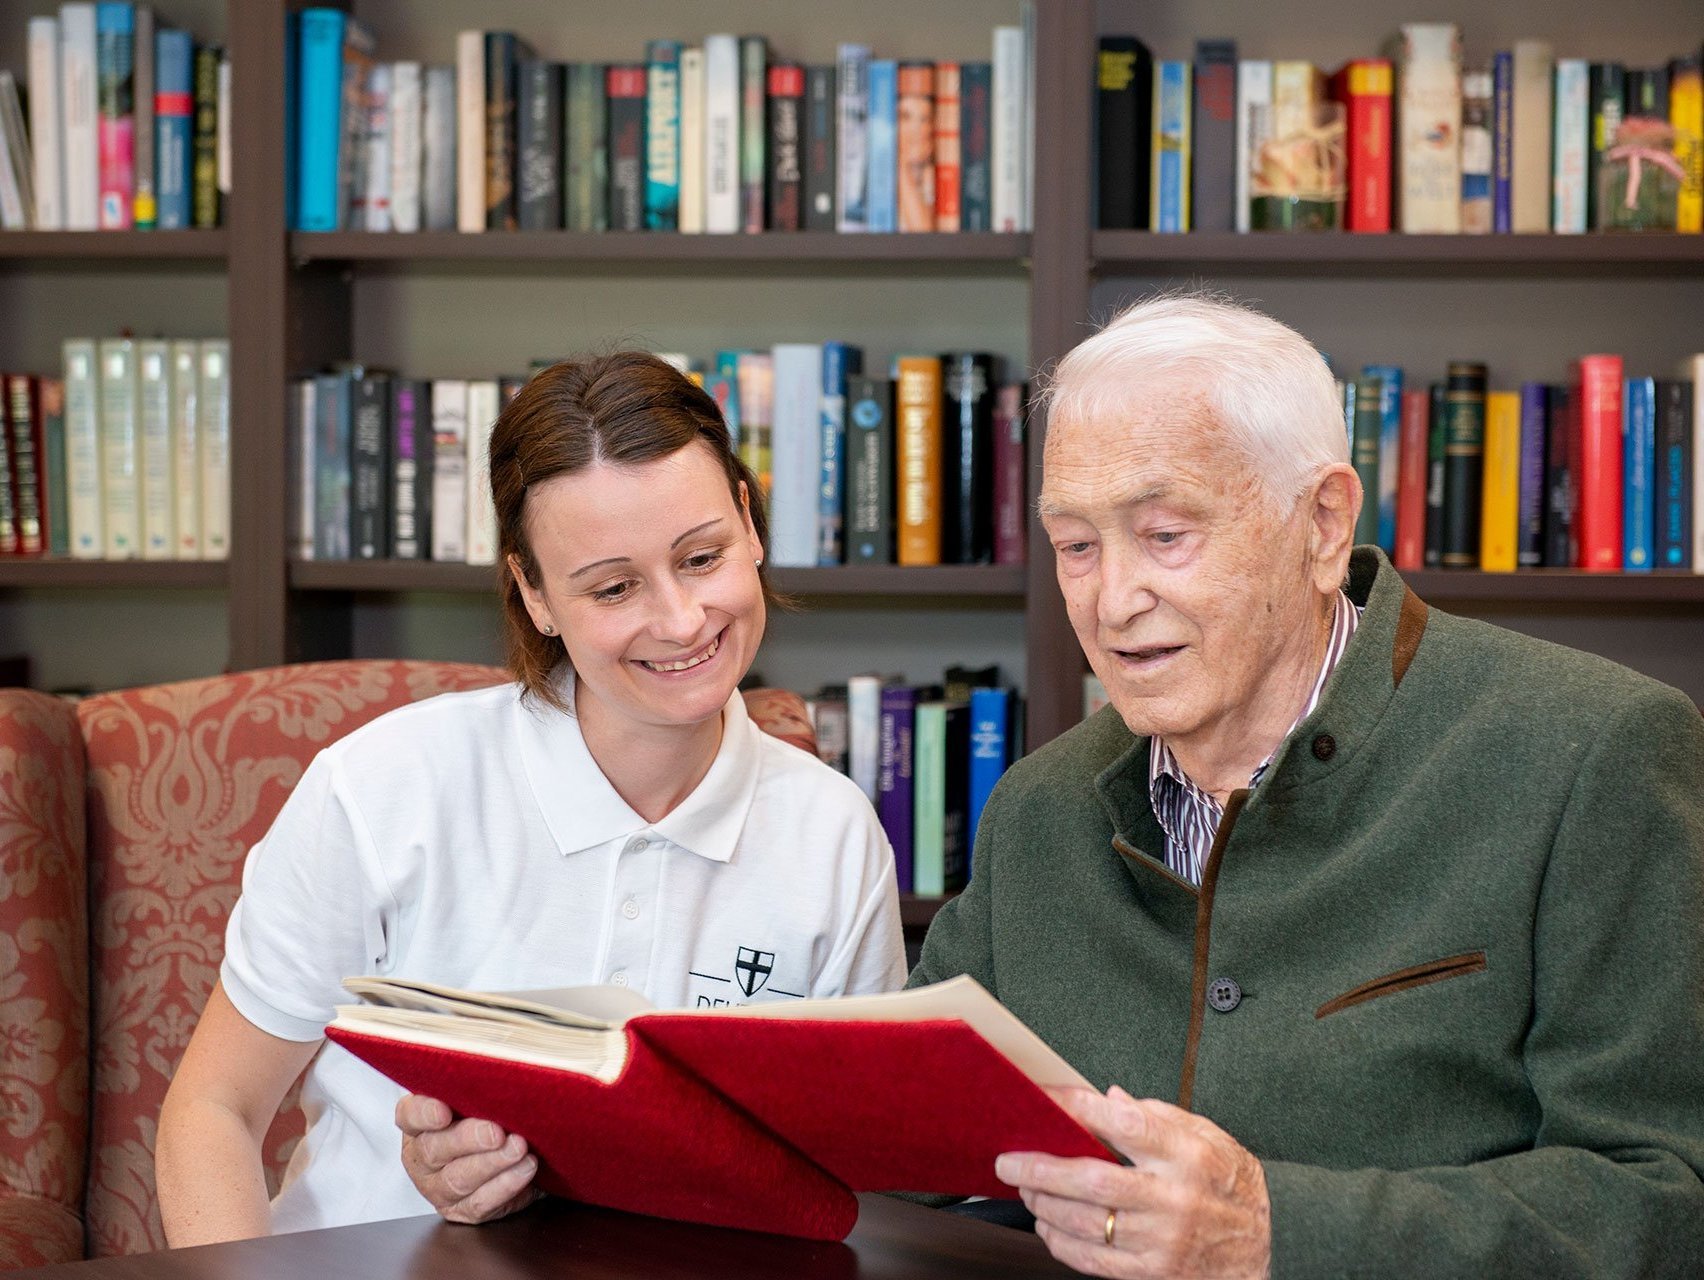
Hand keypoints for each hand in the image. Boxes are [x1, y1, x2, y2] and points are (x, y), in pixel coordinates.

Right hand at [396, 1094, 542, 1223]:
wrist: (509, 1152)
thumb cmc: (490, 1113)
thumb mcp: (480, 1095)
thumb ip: (479, 1084)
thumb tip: (501, 1064)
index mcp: (418, 1123)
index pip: (410, 1115)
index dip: (424, 1113)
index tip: (444, 1111)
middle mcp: (422, 1157)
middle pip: (434, 1149)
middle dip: (468, 1139)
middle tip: (496, 1132)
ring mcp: (439, 1188)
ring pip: (458, 1179)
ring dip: (492, 1163)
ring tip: (519, 1148)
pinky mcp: (463, 1210)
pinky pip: (480, 1203)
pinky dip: (506, 1185)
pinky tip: (525, 1169)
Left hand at [994, 1086, 1270, 1278]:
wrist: (1270, 1245)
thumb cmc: (1232, 1184)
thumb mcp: (1209, 1136)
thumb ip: (1158, 1115)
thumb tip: (1109, 1097)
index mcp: (1187, 1155)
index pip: (1124, 1124)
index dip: (1079, 1108)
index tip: (1046, 1097)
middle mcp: (1173, 1198)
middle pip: (1092, 1180)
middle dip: (1040, 1168)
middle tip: (1008, 1160)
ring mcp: (1161, 1239)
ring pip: (1086, 1222)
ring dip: (1044, 1204)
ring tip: (1025, 1188)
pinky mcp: (1153, 1272)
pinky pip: (1094, 1260)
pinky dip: (1061, 1242)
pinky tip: (1047, 1226)